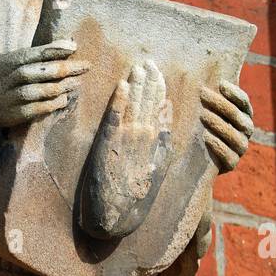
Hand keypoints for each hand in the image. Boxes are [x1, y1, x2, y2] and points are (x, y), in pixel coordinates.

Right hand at [0, 39, 87, 138]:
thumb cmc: (2, 80)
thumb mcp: (11, 63)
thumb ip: (35, 55)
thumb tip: (68, 44)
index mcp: (7, 62)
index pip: (31, 53)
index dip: (53, 50)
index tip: (74, 47)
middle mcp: (7, 79)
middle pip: (35, 71)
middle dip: (61, 68)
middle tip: (84, 66)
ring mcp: (9, 97)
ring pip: (35, 91)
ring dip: (59, 87)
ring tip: (77, 83)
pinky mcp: (13, 115)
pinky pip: (34, 109)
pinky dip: (51, 104)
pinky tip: (64, 100)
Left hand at [80, 58, 170, 240]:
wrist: (116, 213)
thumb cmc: (135, 195)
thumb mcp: (157, 169)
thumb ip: (163, 144)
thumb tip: (166, 119)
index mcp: (158, 145)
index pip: (161, 110)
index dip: (160, 90)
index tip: (159, 74)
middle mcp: (146, 139)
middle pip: (149, 103)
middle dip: (150, 81)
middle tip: (149, 62)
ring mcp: (128, 140)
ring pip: (135, 105)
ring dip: (137, 85)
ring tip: (138, 68)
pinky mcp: (109, 143)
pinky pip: (116, 116)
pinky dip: (120, 100)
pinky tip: (123, 85)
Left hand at [200, 81, 252, 171]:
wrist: (193, 158)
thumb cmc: (196, 124)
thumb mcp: (201, 107)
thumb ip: (202, 92)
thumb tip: (181, 64)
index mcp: (242, 114)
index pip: (243, 101)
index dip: (234, 92)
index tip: (219, 83)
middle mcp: (245, 130)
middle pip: (238, 116)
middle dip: (221, 104)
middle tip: (203, 94)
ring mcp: (239, 147)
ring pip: (235, 135)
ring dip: (220, 124)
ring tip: (203, 115)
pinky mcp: (231, 163)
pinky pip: (229, 155)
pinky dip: (219, 145)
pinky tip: (206, 137)